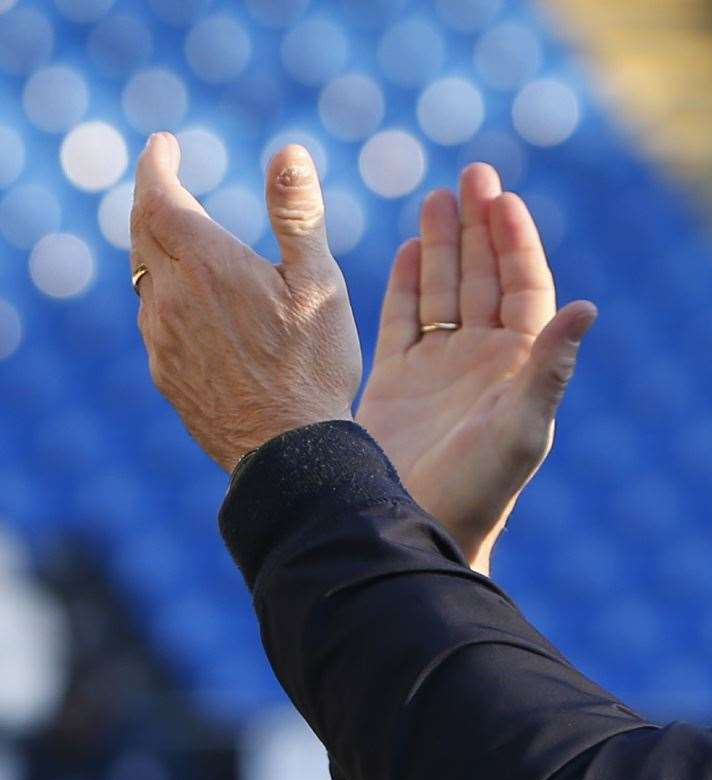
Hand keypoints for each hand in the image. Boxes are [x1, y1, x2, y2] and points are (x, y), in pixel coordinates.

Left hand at [130, 134, 362, 469]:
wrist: (288, 452)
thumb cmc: (312, 367)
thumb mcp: (319, 284)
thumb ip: (298, 214)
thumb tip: (289, 151)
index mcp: (205, 263)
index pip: (157, 195)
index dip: (156, 165)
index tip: (164, 146)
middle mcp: (170, 295)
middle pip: (143, 233)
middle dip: (154, 203)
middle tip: (168, 186)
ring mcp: (162, 338)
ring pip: (146, 280)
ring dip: (159, 254)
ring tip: (184, 249)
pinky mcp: (167, 374)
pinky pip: (156, 323)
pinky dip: (168, 299)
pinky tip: (194, 313)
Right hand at [355, 164, 596, 573]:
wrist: (421, 530)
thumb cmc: (479, 490)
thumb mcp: (521, 428)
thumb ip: (552, 367)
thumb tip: (590, 307)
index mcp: (518, 368)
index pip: (524, 290)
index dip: (516, 243)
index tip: (504, 199)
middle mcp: (484, 364)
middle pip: (485, 280)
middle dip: (480, 228)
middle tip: (473, 174)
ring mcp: (440, 371)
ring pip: (445, 292)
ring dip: (444, 245)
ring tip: (438, 196)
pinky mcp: (399, 383)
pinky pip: (405, 320)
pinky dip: (408, 283)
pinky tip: (411, 247)